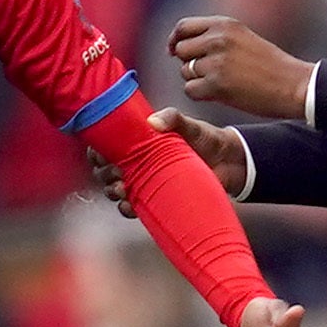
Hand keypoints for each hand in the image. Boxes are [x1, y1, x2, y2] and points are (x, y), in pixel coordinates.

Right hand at [88, 105, 248, 215]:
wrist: (228, 163)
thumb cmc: (205, 139)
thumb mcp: (189, 125)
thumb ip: (173, 118)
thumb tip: (153, 122)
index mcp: (139, 143)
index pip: (107, 146)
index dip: (97, 150)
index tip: (99, 151)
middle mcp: (137, 164)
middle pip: (106, 170)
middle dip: (104, 172)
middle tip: (115, 172)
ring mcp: (145, 183)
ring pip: (116, 190)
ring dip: (113, 191)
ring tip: (122, 188)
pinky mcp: (155, 200)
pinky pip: (133, 207)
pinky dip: (127, 208)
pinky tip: (129, 205)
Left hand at [169, 15, 312, 119]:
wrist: (293, 84)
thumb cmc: (270, 65)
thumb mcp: (243, 38)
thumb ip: (215, 36)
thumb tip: (180, 44)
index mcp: (224, 24)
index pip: (183, 27)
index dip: (175, 40)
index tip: (173, 51)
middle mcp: (217, 39)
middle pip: (181, 50)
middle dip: (188, 63)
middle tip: (207, 74)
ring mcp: (216, 62)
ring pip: (185, 72)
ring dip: (196, 80)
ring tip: (221, 83)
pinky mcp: (216, 85)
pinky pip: (191, 90)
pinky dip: (201, 95)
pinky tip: (219, 94)